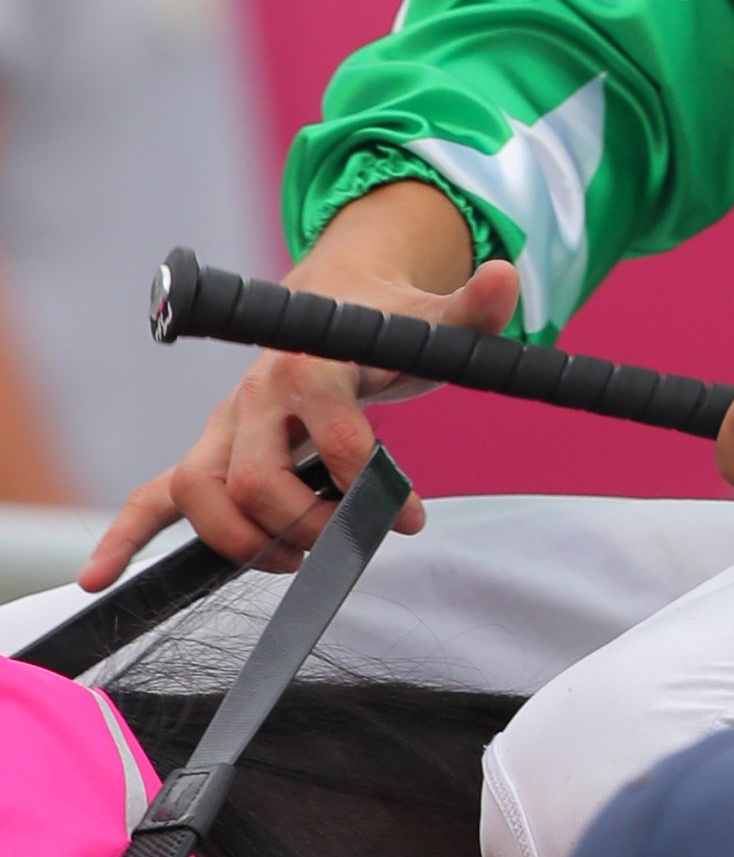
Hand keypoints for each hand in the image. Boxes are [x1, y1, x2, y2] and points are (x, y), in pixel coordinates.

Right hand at [81, 188, 500, 587]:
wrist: (332, 302)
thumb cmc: (385, 322)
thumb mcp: (433, 319)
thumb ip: (470, 310)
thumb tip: (508, 278)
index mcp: (308, 362)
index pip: (331, 434)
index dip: (372, 484)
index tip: (411, 516)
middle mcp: (253, 395)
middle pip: (255, 480)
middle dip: (307, 525)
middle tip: (355, 543)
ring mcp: (224, 427)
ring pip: (200, 496)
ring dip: (246, 543)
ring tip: (301, 562)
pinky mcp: (208, 452)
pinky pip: (151, 497)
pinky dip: (124, 537)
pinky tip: (102, 579)